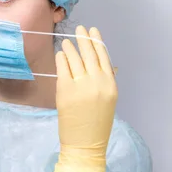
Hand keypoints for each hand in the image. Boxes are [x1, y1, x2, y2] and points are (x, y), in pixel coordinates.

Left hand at [53, 26, 117, 171]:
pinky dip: (61, 59)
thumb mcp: (108, 100)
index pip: (104, 57)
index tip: (93, 31)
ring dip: (71, 47)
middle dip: (84, 39)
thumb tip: (105, 64)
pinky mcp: (65, 89)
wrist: (85, 142)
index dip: (98, 42)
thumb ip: (105, 81)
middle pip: (90, 54)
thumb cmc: (96, 123)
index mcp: (110, 84)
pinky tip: (60, 54)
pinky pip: (63, 68)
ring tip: (67, 41)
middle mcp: (98, 82)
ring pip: (75, 58)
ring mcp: (81, 85)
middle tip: (80, 28)